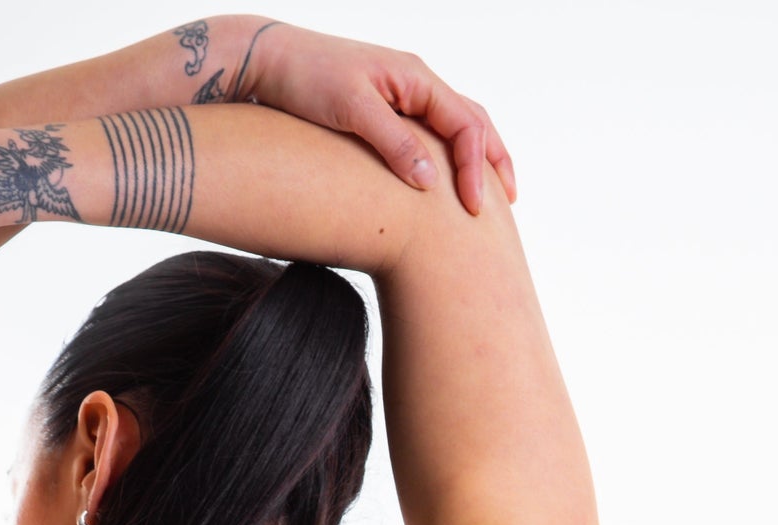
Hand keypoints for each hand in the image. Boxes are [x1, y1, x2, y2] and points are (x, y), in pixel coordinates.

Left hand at [243, 24, 515, 216]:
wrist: (269, 62)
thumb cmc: (305, 80)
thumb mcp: (351, 110)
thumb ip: (393, 143)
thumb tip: (430, 181)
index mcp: (417, 78)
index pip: (467, 125)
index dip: (475, 169)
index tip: (474, 210)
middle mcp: (416, 84)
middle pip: (473, 122)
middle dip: (493, 162)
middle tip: (508, 203)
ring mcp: (402, 96)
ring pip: (455, 127)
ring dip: (475, 159)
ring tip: (486, 196)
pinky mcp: (386, 111)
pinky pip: (429, 134)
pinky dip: (447, 158)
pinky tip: (442, 186)